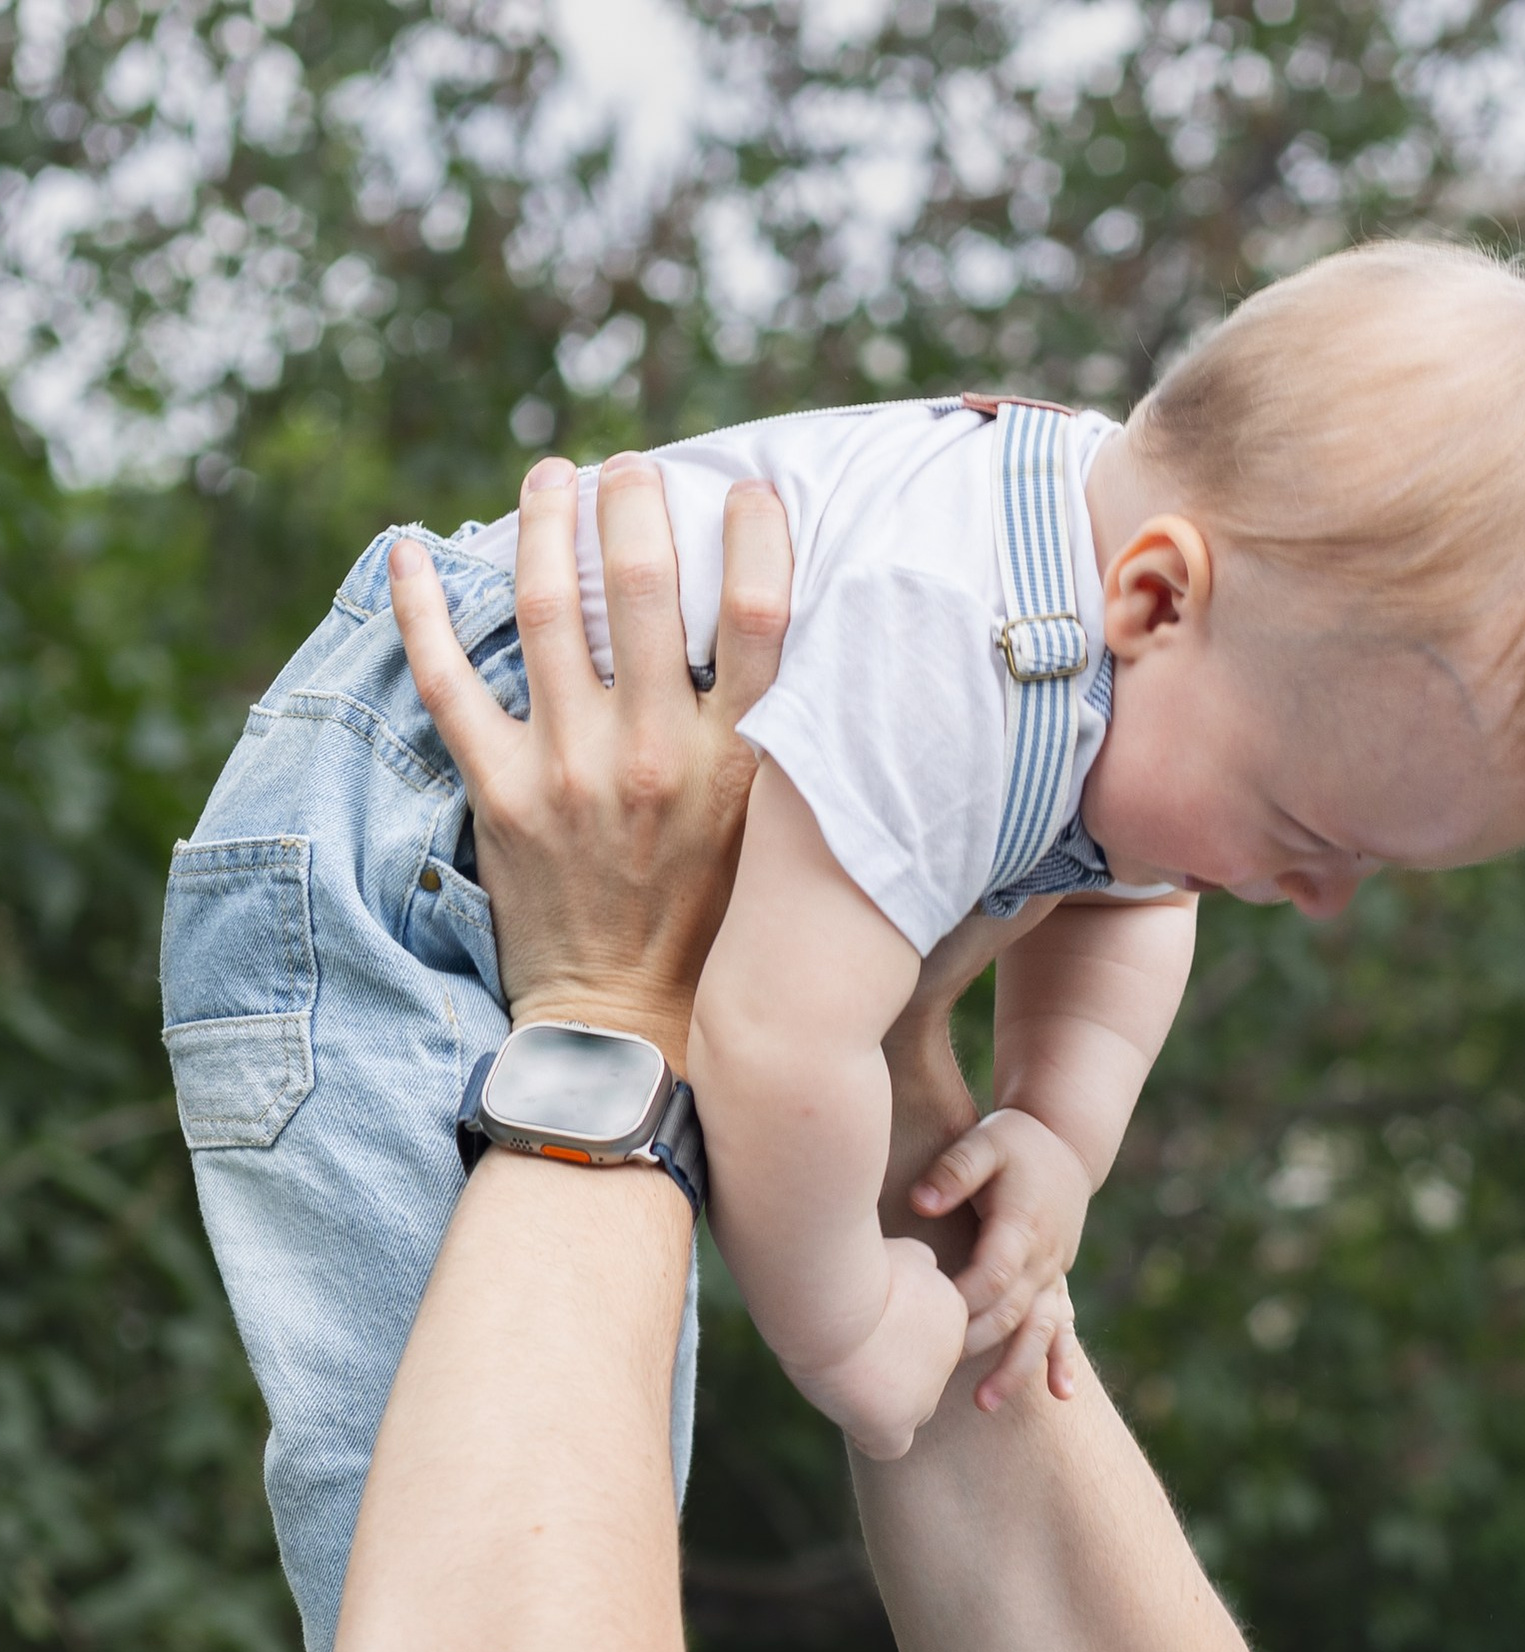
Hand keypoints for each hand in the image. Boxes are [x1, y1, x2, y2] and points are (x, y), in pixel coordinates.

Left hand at [389, 455, 791, 1069]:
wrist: (636, 1032)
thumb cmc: (726, 937)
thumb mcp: (784, 847)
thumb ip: (796, 760)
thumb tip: (833, 672)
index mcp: (741, 766)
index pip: (761, 616)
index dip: (757, 534)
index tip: (752, 489)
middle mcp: (657, 755)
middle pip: (647, 586)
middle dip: (636, 502)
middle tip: (632, 467)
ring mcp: (571, 771)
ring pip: (551, 610)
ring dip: (547, 525)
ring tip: (552, 477)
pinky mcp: (501, 795)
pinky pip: (448, 682)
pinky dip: (423, 610)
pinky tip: (411, 550)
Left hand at [911, 1107, 1092, 1408]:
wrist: (1067, 1143)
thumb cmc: (1016, 1141)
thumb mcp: (984, 1141)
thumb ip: (954, 1170)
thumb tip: (921, 1202)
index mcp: (1022, 1225)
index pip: (993, 1274)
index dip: (964, 1299)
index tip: (933, 1315)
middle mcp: (1042, 1256)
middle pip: (1011, 1312)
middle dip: (978, 1346)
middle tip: (941, 1376)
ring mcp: (1053, 1273)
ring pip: (1039, 1330)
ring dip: (1016, 1368)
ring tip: (986, 1403)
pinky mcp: (1056, 1282)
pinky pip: (1065, 1327)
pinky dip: (1062, 1360)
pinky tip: (1060, 1394)